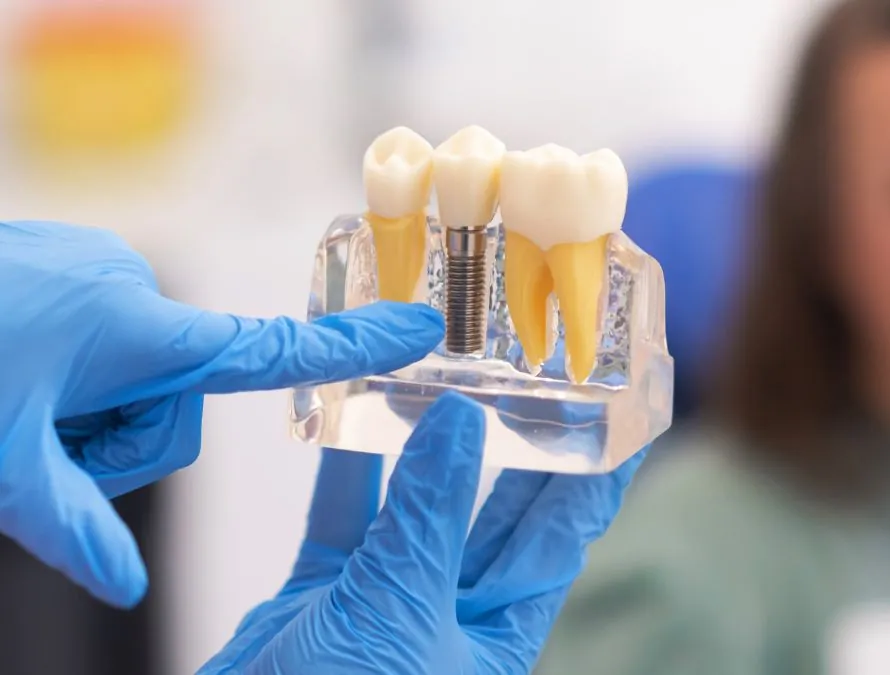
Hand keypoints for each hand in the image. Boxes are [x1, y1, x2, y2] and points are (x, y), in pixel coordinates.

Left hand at [0, 220, 443, 606]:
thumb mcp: (1, 466)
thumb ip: (71, 529)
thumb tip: (119, 586)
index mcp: (142, 329)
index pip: (272, 349)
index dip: (354, 347)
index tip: (419, 327)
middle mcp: (131, 291)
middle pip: (176, 401)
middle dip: (120, 439)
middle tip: (41, 447)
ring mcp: (94, 273)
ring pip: (132, 376)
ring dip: (84, 413)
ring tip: (17, 407)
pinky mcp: (63, 268)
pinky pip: (97, 340)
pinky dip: (64, 377)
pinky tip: (12, 375)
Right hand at [201, 393, 645, 673]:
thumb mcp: (399, 612)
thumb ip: (427, 516)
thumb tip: (460, 419)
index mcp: (497, 638)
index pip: (563, 539)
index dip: (597, 479)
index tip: (626, 419)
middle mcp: (451, 617)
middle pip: (498, 516)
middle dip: (520, 447)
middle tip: (541, 376)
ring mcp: (386, 605)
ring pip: (417, 510)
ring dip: (425, 449)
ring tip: (447, 376)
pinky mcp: (321, 600)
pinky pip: (342, 521)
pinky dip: (344, 471)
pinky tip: (350, 413)